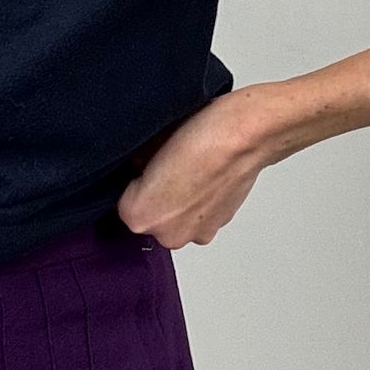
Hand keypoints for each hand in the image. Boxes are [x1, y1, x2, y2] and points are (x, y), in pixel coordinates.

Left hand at [115, 87, 278, 247]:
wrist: (246, 134)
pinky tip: (206, 176)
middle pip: (149, 215)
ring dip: (179, 199)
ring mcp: (195, 233)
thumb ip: (134, 164)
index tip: (148, 164)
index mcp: (138, 216)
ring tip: (191, 168)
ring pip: (175, 217)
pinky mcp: (218, 226)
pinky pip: (198, 215)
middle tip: (170, 165)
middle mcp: (167, 234)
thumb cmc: (203, 134)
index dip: (135, 179)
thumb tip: (137, 167)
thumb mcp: (148, 141)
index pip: (123, 201)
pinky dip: (200, 199)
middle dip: (155, 193)